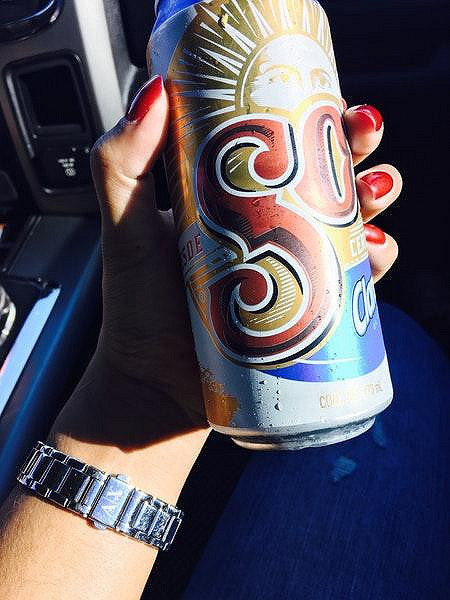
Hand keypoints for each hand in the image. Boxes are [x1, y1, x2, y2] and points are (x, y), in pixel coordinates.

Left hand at [88, 78, 401, 435]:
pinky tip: (373, 252)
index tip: (327, 100)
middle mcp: (266, 230)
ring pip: (351, 223)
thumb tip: (154, 93)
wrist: (155, 387)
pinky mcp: (309, 311)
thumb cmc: (136, 311)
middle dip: (356, 150)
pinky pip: (355, 281)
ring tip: (376, 192)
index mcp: (229, 200)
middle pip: (325, 178)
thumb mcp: (124, 229)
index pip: (278, 146)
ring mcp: (291, 270)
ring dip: (375, 200)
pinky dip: (374, 262)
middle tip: (363, 137)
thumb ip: (121, 162)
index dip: (310, 117)